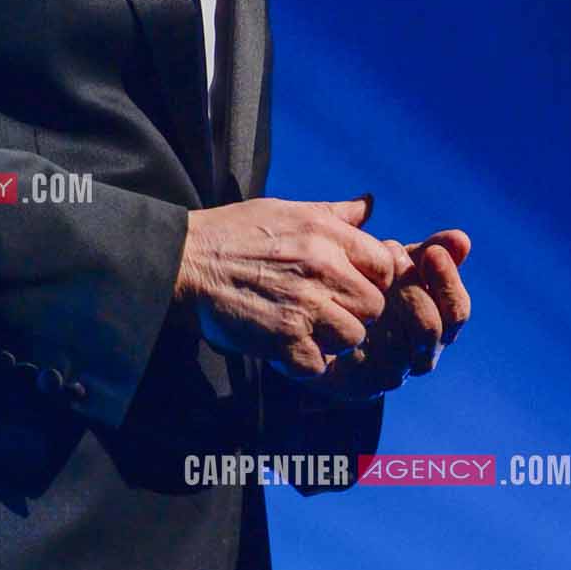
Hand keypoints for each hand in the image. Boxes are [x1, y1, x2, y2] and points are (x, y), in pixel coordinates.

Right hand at [173, 195, 395, 376]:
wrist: (186, 261)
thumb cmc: (235, 233)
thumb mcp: (287, 210)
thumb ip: (334, 213)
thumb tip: (368, 204)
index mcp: (325, 234)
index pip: (384, 265)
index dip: (374, 279)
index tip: (354, 285)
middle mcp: (321, 268)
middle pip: (374, 306)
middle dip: (356, 313)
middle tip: (330, 312)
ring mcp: (303, 305)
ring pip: (353, 337)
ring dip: (334, 340)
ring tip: (311, 330)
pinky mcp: (282, 339)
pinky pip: (319, 365)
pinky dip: (306, 363)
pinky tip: (291, 348)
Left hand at [295, 227, 471, 399]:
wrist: (318, 316)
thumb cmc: (365, 285)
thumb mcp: (397, 264)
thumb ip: (427, 252)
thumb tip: (462, 238)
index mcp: (437, 327)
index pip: (457, 312)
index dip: (448, 282)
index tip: (432, 251)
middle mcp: (420, 355)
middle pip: (432, 331)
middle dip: (413, 291)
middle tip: (392, 260)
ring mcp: (391, 373)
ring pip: (402, 349)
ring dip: (384, 308)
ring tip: (367, 276)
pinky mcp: (360, 386)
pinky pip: (366, 366)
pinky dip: (360, 333)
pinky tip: (347, 304)